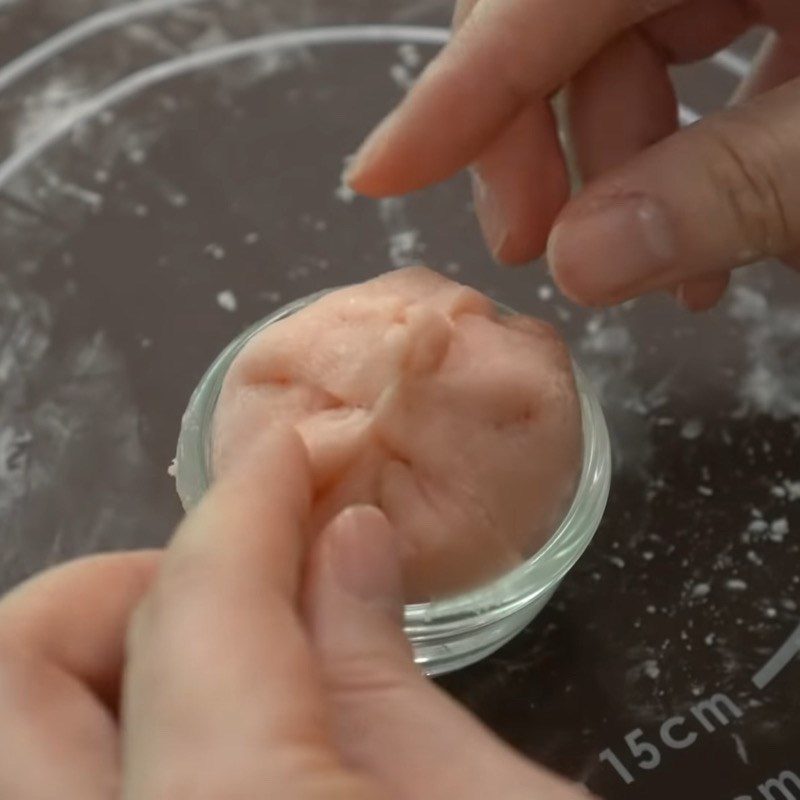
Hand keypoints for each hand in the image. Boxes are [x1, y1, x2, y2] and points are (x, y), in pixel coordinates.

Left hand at [0, 430, 588, 799]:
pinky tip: (215, 737)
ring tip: (221, 663)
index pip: (194, 601)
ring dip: (97, 667)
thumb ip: (383, 666)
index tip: (299, 455)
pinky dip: (108, 748)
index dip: (255, 496)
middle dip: (121, 586)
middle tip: (240, 580)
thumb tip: (344, 535)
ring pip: (7, 742)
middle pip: (12, 669)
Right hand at [346, 0, 799, 310]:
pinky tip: (709, 226)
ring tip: (676, 275)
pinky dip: (675, 149)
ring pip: (616, 49)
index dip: (456, 92)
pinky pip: (677, 58)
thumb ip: (720, 194)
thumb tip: (577, 263)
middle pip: (557, 18)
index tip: (378, 176)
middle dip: (542, 145)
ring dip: (623, 170)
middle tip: (542, 250)